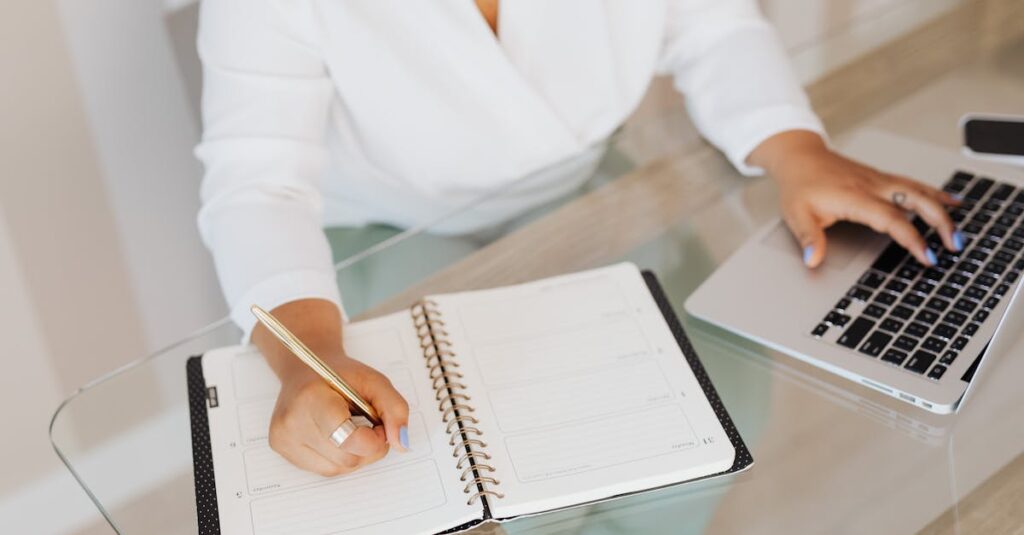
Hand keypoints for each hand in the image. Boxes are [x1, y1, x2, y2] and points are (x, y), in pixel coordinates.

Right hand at [269, 354, 409, 476]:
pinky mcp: (281, 450)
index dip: (373, 439)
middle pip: (346, 459)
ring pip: (337, 469)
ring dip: (354, 453)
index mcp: (311, 398)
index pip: (347, 439)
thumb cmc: (339, 374)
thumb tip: (401, 443)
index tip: (378, 425)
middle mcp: (291, 422)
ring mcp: (283, 439)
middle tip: (367, 424)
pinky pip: (324, 469)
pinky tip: (334, 435)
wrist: (305, 367)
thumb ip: (394, 409)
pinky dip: (338, 456)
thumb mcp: (374, 381)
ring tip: (349, 427)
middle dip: (367, 447)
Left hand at [749, 131, 962, 267]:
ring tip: (959, 230)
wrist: (800, 157)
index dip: (912, 238)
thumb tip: (812, 259)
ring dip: (942, 209)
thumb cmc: (800, 185)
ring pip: (919, 191)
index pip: (891, 219)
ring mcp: (879, 180)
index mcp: (854, 197)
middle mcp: (872, 186)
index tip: (927, 256)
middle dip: (940, 223)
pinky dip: (935, 193)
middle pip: (916, 201)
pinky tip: (951, 201)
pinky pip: (914, 184)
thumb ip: (808, 237)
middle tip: (954, 245)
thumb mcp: (796, 214)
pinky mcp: (881, 178)